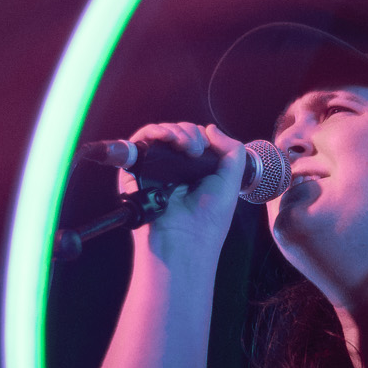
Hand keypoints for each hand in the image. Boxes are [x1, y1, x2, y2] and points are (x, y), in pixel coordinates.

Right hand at [120, 121, 246, 255]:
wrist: (185, 239)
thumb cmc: (209, 218)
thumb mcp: (230, 181)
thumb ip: (231, 150)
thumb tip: (211, 128)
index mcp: (197, 171)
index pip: (195, 139)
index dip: (201, 137)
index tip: (205, 149)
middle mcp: (175, 169)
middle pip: (178, 134)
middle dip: (188, 133)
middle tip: (195, 150)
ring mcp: (155, 169)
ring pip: (160, 135)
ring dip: (173, 131)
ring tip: (183, 145)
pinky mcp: (136, 172)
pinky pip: (140, 143)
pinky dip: (152, 133)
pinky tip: (166, 137)